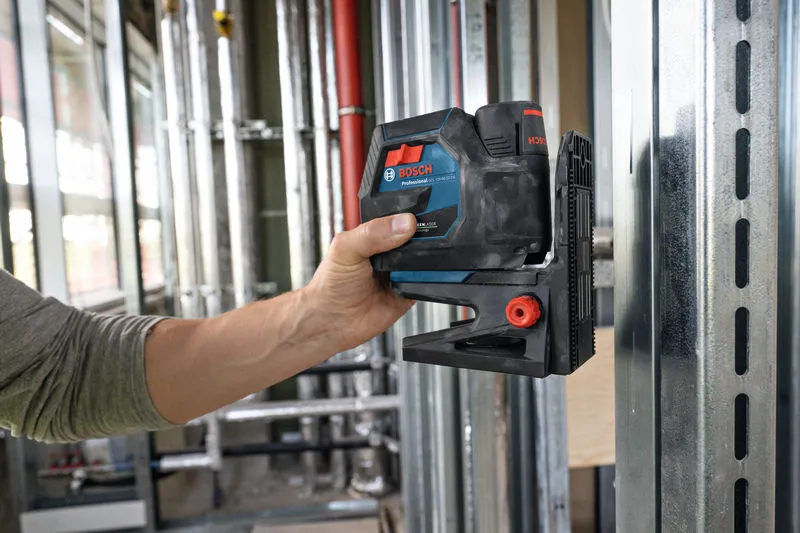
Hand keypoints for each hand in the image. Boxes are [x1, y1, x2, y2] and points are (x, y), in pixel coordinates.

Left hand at [302, 213, 416, 352]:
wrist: (333, 321)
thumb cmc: (331, 284)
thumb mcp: (346, 248)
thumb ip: (372, 233)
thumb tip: (403, 223)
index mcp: (376, 233)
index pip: (399, 215)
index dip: (411, 212)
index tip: (419, 213)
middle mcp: (391, 250)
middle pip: (419, 235)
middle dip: (424, 235)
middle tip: (420, 239)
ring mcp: (402, 271)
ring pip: (427, 258)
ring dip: (427, 259)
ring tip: (414, 261)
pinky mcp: (411, 291)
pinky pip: (428, 282)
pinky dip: (428, 279)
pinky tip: (418, 277)